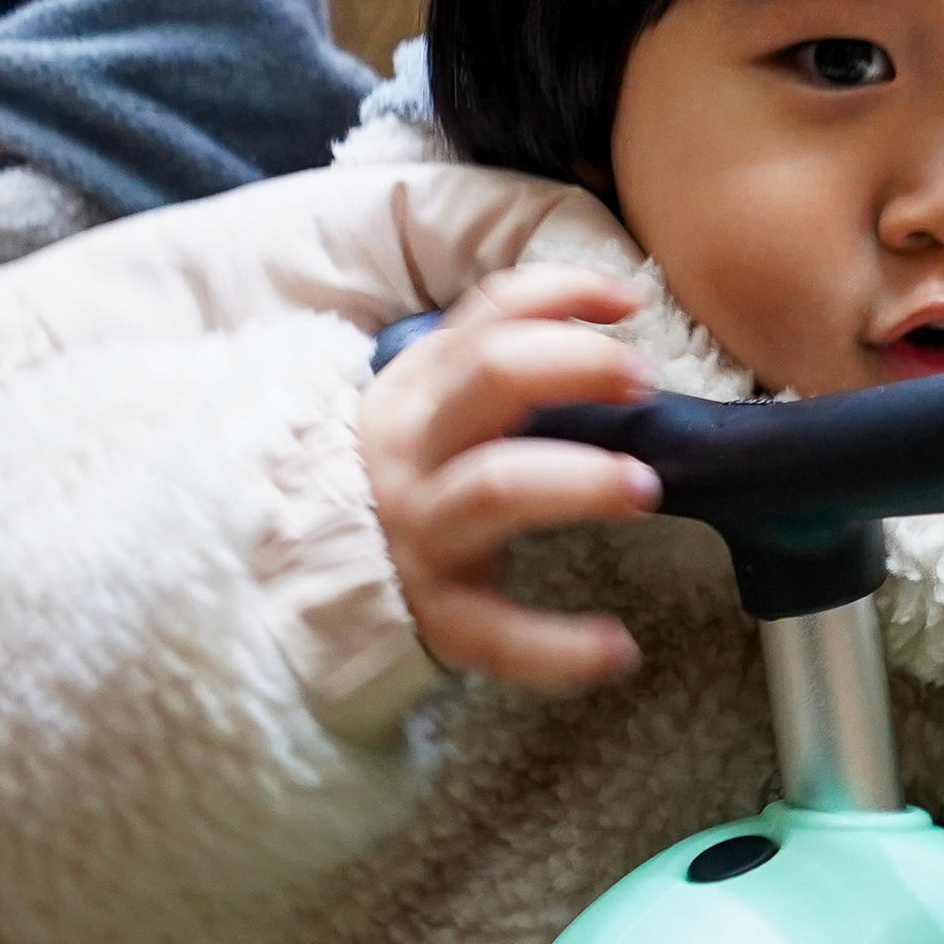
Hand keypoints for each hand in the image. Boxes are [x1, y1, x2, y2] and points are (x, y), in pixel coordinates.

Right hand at [362, 264, 665, 692]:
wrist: (298, 576)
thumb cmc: (409, 473)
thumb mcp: (429, 401)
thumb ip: (499, 348)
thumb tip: (618, 301)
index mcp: (417, 390)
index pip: (490, 316)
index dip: (563, 294)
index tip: (631, 304)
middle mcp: (414, 452)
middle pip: (493, 376)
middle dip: (578, 365)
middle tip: (644, 381)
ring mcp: (421, 533)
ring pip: (496, 487)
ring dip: (579, 481)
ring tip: (645, 488)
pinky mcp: (434, 614)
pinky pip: (496, 633)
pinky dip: (560, 647)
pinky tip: (619, 649)